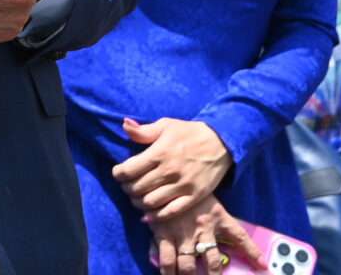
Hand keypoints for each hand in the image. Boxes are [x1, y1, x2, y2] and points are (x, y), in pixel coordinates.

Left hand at [114, 118, 233, 218]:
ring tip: (137, 198)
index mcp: (159, 152)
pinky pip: (171, 212)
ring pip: (150, 202)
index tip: (118, 173)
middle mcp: (169, 171)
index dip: (118, 174)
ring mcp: (182, 186)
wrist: (222, 142)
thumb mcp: (166, 125)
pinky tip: (148, 214)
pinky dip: (156, 216)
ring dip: (138, 203)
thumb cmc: (190, 132)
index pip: (128, 170)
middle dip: (127, 189)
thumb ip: (144, 131)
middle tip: (127, 186)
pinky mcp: (194, 197)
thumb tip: (124, 125)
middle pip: (137, 188)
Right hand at [145, 195, 262, 274]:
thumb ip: (223, 223)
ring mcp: (182, 233)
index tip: (264, 266)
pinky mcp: (163, 233)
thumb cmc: (191, 192)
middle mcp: (202, 228)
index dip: (253, 253)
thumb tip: (244, 240)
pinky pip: (166, 258)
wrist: (165, 177)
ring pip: (187, 265)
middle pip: (212, 261)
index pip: (240, 236)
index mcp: (218, 218)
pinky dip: (167, 270)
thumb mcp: (212, 203)